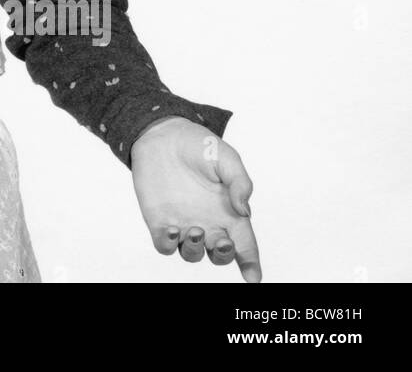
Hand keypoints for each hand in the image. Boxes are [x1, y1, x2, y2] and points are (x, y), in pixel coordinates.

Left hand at [130, 116, 260, 281]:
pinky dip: (168, 244)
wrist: (163, 134)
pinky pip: (164, 244)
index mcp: (230, 214)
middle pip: (219, 255)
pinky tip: (172, 230)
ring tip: (196, 230)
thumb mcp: (226, 158)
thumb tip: (244, 211)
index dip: (251, 264)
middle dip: (224, 256)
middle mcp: (208, 224)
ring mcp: (183, 224)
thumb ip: (240, 182)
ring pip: (192, 254)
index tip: (253, 277)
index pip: (245, 245)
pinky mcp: (159, 220)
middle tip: (223, 242)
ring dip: (195, 250)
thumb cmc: (200, 146)